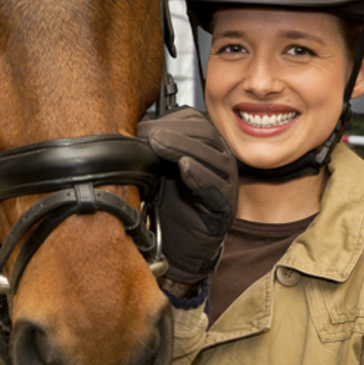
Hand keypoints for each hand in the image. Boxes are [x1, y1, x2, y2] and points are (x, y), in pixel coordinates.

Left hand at [137, 107, 238, 290]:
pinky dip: (200, 175)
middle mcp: (221, 161)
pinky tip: (184, 167)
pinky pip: (216, 188)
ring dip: (183, 148)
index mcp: (207, 148)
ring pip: (213, 158)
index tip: (145, 125)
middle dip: (175, 132)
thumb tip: (136, 124)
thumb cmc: (170, 203)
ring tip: (159, 144)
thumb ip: (152, 147)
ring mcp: (227, 184)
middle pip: (206, 136)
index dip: (171, 121)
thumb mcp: (157, 168)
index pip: (196, 123)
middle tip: (149, 135)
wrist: (178, 243)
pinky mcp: (225, 207)